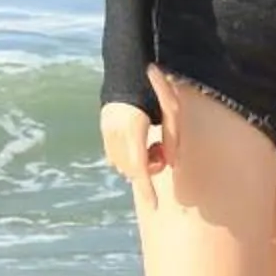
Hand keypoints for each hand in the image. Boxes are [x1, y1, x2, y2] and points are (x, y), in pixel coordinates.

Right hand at [99, 69, 187, 206]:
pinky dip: (128, 156)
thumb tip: (171, 164)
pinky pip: (114, 155)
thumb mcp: (171, 111)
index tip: (154, 205)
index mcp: (133, 127)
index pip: (139, 166)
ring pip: (121, 164)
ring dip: (137, 163)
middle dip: (148, 169)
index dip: (147, 188)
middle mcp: (115, 131)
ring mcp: (106, 130)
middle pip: (131, 168)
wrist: (129, 70)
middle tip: (160, 153)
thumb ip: (172, 138)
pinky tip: (138, 142)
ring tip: (150, 144)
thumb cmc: (155, 89)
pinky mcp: (103, 129)